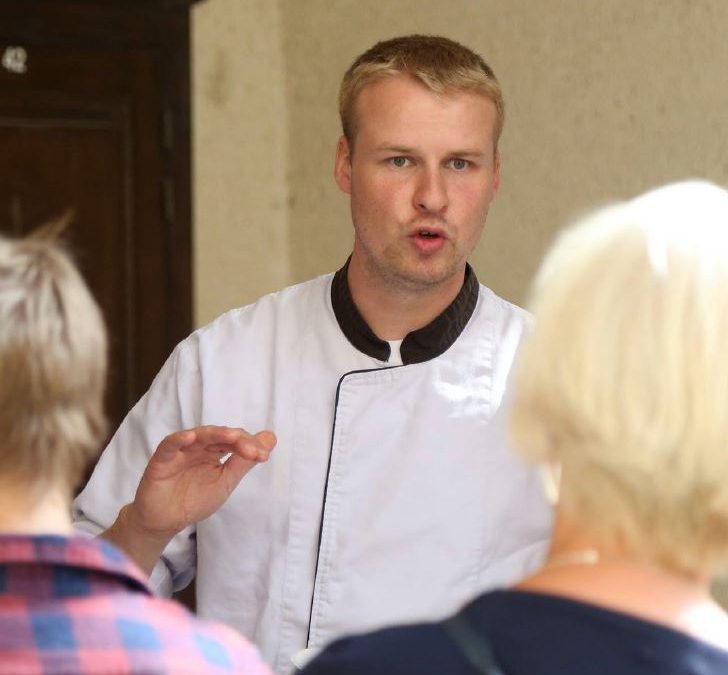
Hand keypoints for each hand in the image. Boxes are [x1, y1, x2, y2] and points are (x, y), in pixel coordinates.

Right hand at [130, 425, 275, 537]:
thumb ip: (245, 461)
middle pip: (219, 436)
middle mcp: (198, 446)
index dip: (249, 445)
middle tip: (254, 450)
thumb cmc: (194, 499)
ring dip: (215, 434)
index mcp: (214, 451)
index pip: (234, 441)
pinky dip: (179, 440)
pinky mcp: (162, 460)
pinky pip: (169, 446)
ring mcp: (180, 451)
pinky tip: (190, 438)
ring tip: (232, 436)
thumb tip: (270, 438)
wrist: (166, 521)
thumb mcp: (225, 482)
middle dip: (238, 441)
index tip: (263, 456)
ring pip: (198, 436)